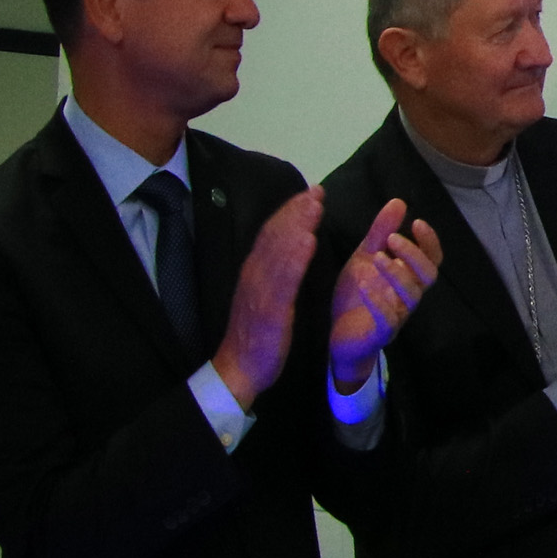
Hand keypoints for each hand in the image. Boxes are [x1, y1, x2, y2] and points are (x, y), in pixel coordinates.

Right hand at [212, 188, 324, 409]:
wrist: (240, 368)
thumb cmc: (258, 333)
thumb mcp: (267, 296)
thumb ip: (276, 272)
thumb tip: (289, 248)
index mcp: (256, 271)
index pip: (273, 234)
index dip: (291, 211)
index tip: (310, 192)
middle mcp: (255, 274)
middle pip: (275, 235)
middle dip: (296, 210)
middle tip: (316, 189)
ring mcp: (260, 290)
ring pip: (278, 250)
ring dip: (297, 224)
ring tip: (315, 204)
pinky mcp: (269, 309)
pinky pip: (283, 280)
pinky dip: (295, 258)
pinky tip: (308, 241)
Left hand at [327, 199, 443, 392]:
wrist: (334, 335)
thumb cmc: (354, 295)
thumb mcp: (364, 257)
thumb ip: (381, 232)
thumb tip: (399, 201)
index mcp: (408, 277)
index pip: (432, 258)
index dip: (430, 242)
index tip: (416, 222)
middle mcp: (408, 296)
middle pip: (428, 276)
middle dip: (414, 255)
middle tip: (393, 239)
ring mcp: (398, 316)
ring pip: (412, 295)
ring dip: (397, 274)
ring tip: (377, 258)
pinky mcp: (381, 334)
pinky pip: (388, 318)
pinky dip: (379, 300)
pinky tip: (365, 283)